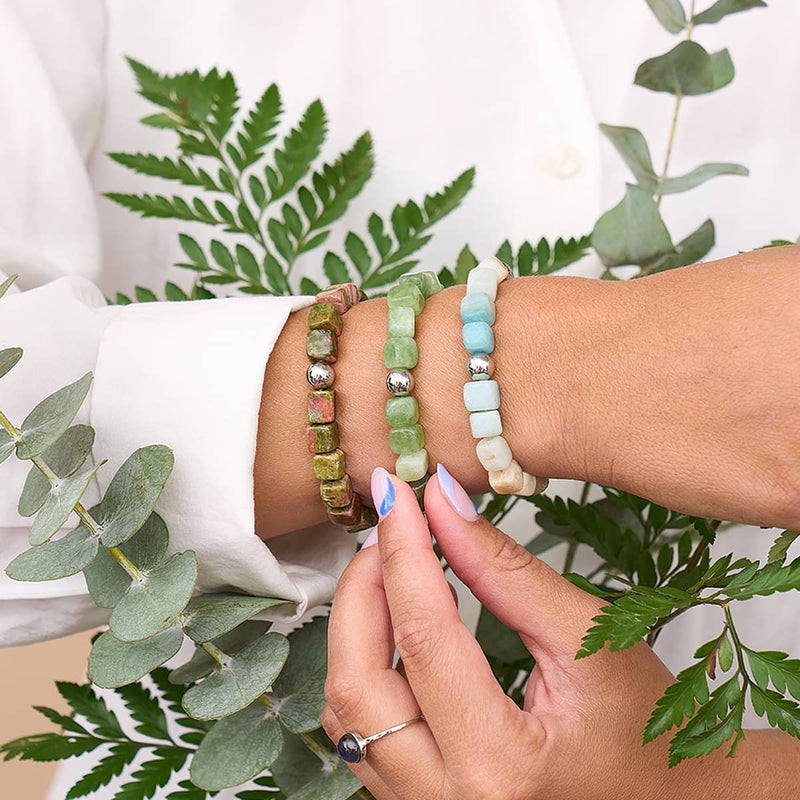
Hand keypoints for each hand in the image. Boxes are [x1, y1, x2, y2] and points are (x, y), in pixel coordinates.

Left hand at [322, 465, 791, 799]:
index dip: (403, 548)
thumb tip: (446, 504)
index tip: (397, 494)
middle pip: (358, 679)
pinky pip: (361, 730)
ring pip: (346, 709)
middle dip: (362, 587)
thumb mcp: (589, 639)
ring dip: (356, 625)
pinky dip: (366, 664)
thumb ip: (508, 570)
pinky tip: (394, 621)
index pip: (424, 634)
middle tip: (389, 527)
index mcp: (499, 766)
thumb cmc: (649, 738)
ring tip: (390, 565)